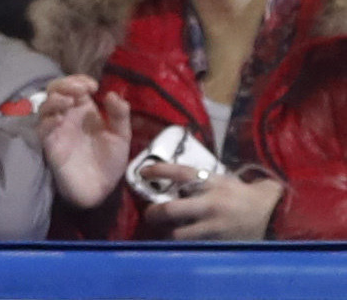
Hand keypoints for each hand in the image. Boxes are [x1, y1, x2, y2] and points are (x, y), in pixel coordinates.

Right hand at [36, 74, 130, 208]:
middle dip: (65, 84)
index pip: (75, 86)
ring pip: (45, 106)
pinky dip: (48, 120)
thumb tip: (112, 93)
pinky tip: (60, 120)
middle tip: (80, 90)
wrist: (100, 190)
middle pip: (55, 90)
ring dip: (54, 99)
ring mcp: (57, 129)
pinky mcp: (49, 144)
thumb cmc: (109, 162)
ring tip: (69, 101)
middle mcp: (67, 115)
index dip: (80, 80)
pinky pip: (42, 128)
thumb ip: (119, 116)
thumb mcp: (121, 137)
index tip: (93, 86)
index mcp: (84, 110)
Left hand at [139, 166, 283, 239]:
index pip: (179, 172)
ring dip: (166, 234)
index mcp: (212, 182)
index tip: (143, 172)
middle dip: (153, 213)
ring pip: (178, 235)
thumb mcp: (223, 180)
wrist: (275, 214)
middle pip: (170, 209)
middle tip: (149, 214)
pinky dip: (184, 247)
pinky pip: (194, 247)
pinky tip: (179, 245)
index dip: (157, 170)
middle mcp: (210, 204)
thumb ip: (199, 179)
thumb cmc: (244, 195)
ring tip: (162, 233)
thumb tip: (168, 177)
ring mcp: (215, 226)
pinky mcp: (220, 243)